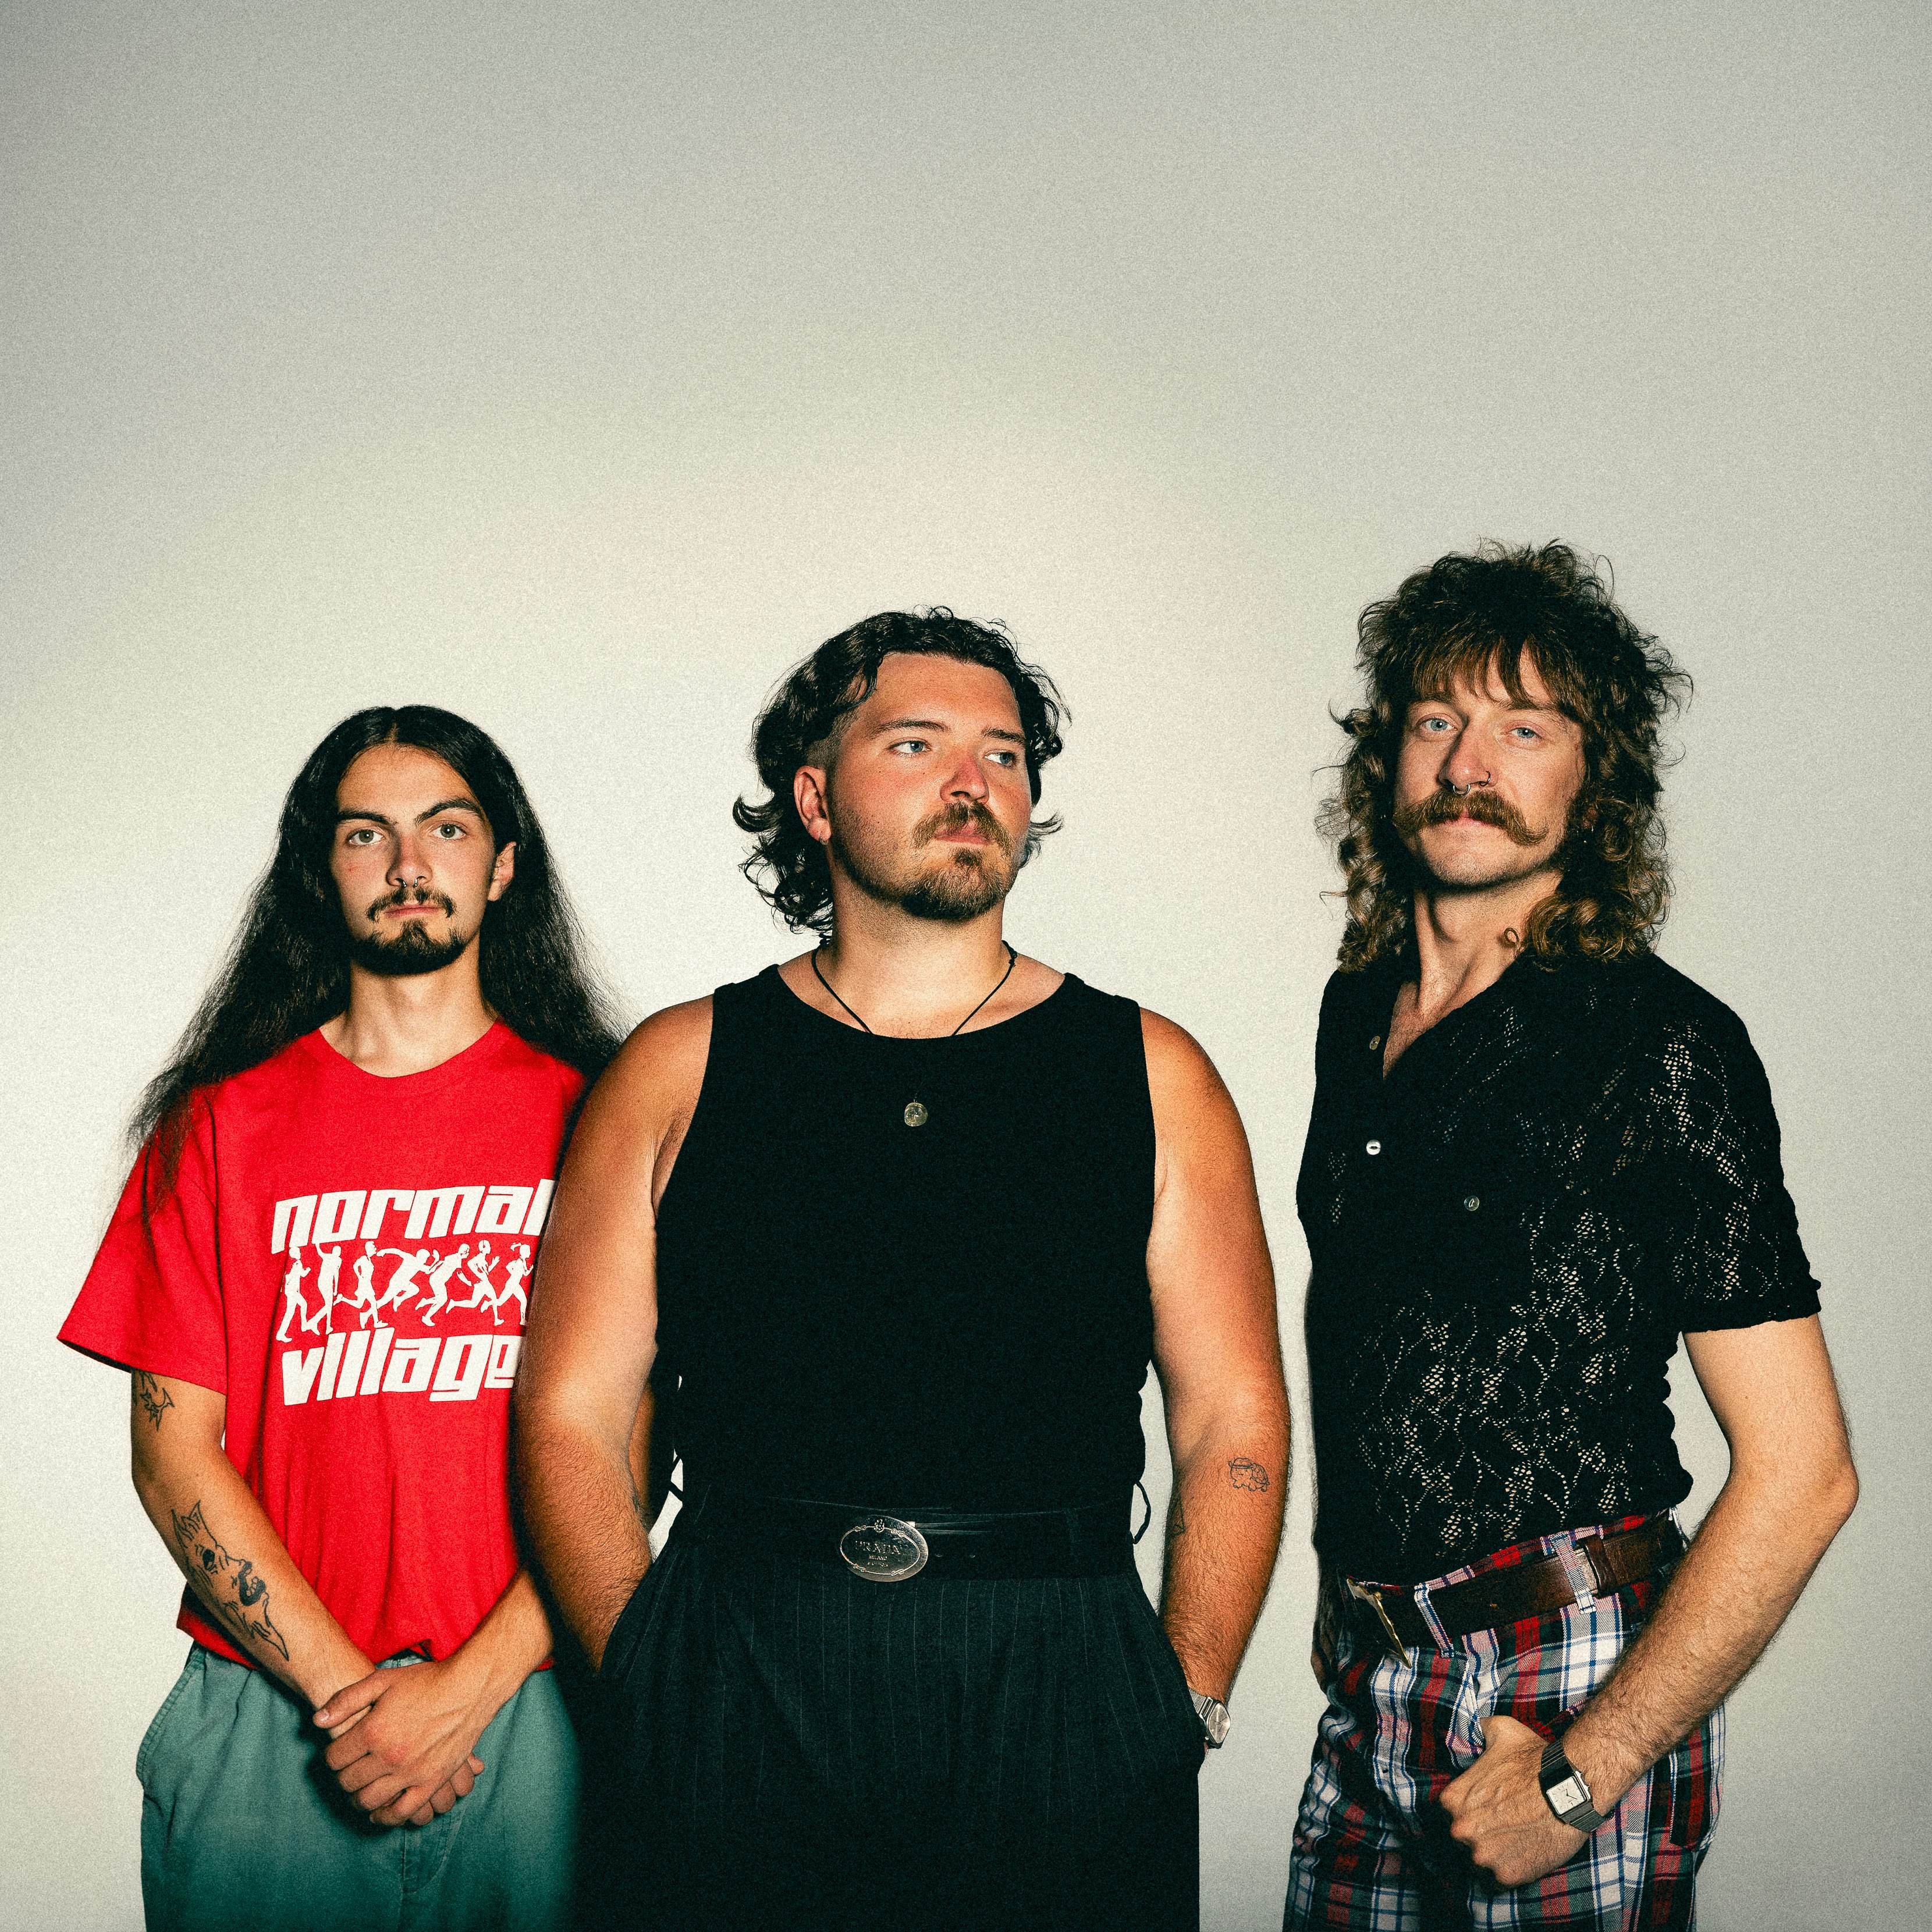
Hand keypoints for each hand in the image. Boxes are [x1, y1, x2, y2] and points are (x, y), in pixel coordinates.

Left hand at [314, 1659, 494, 1827]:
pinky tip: (378, 1813)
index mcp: (373, 1730)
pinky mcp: (431, 1782)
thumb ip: (347, 1699)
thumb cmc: (426, 1681)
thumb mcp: (383, 1680)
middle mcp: (388, 1755)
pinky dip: (385, 1818)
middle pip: (348, 1781)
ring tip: (359, 1792)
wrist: (470, 1686)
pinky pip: (401, 1812)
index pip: (334, 1758)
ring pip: (369, 1800)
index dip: (331, 1756)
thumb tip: (316, 1720)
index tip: (337, 1754)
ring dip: (357, 1800)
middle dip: (342, 1778)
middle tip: (347, 1772)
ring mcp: (410, 1772)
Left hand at [1438, 1713, 1588, 1888]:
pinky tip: (1523, 1853)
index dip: (1467, 1811)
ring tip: (1513, 1840)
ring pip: (1480, 1862)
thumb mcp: (1500, 1731)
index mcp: (1452, 1799)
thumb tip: (1478, 1725)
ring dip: (1492, 1855)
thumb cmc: (1534, 1760)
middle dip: (1478, 1834)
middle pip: (1462, 1839)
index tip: (1484, 1810)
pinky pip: (1500, 1880)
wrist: (1570, 1789)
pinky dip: (1510, 1870)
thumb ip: (1481, 1729)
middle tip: (1500, 1826)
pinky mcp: (1507, 1876)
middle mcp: (1460, 1830)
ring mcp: (1482, 1855)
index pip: (1448, 1813)